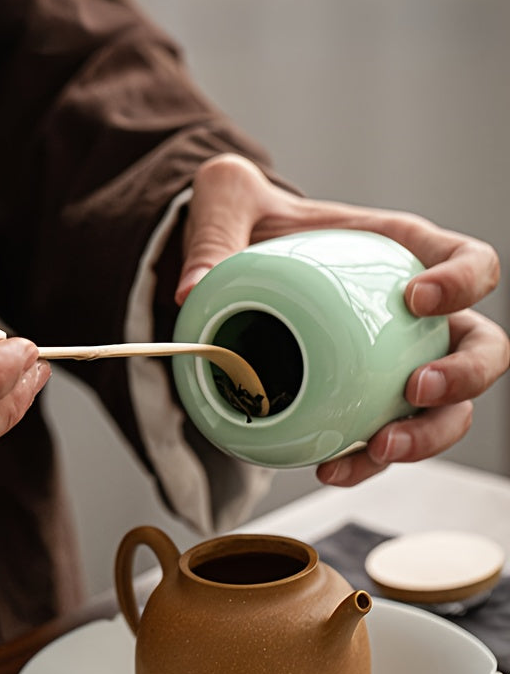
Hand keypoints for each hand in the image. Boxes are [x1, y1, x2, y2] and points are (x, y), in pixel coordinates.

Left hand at [178, 153, 509, 484]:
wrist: (239, 264)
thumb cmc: (252, 225)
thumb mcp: (227, 204)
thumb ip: (214, 232)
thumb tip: (192, 291)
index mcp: (405, 252)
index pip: (470, 261)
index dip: (464, 282)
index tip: (417, 298)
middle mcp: (417, 315)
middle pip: (480, 348)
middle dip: (462, 377)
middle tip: (413, 390)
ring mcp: (397, 361)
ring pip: (446, 408)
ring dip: (425, 436)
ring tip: (376, 449)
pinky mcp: (364, 398)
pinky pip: (381, 434)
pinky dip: (365, 461)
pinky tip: (328, 469)